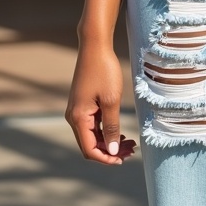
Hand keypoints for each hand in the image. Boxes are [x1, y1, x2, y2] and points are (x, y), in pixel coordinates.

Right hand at [66, 42, 136, 164]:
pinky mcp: (82, 104)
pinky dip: (105, 130)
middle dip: (110, 150)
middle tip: (132, 150)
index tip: (124, 159)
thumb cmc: (104, 71)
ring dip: (109, 141)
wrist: (95, 46)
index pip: (90, 150)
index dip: (106, 158)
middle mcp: (73, 117)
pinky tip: (120, 131)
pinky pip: (93, 124)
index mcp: (78, 118)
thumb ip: (111, 127)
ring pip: (92, 135)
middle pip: (91, 144)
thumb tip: (111, 151)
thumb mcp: (111, 100)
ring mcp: (77, 110)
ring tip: (130, 142)